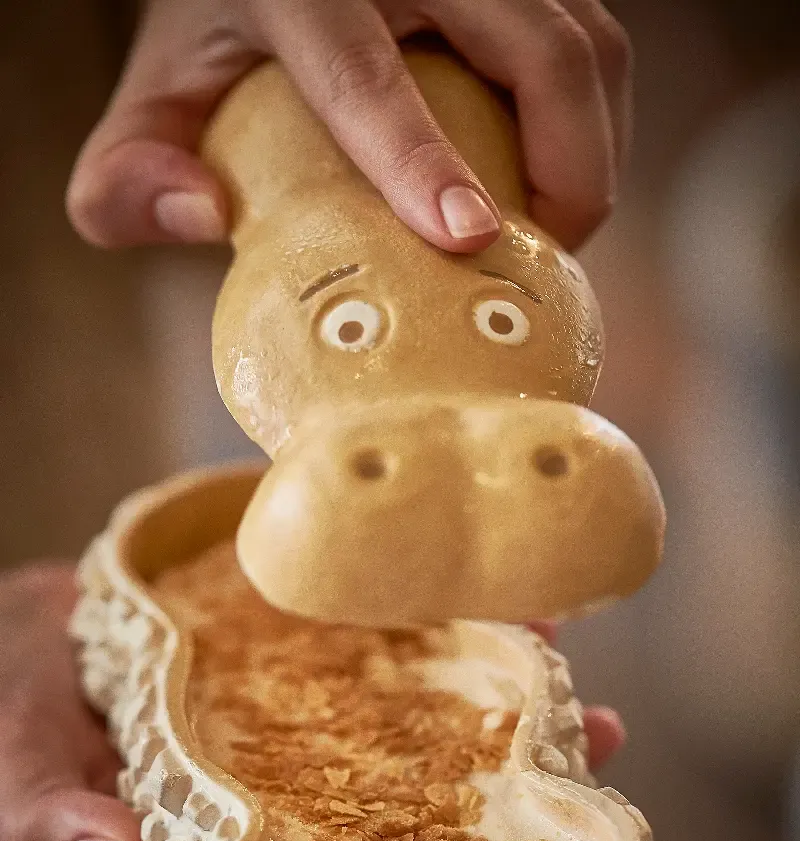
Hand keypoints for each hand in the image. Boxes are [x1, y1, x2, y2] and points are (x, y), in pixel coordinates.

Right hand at [0, 564, 623, 840]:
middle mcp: (284, 794)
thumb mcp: (20, 774)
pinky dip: (448, 632)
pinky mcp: (309, 662)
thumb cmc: (18, 714)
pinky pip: (390, 648)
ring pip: (415, 727)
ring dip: (496, 709)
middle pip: (401, 812)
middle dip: (496, 797)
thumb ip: (56, 824)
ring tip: (579, 698)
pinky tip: (511, 618)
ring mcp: (305, 724)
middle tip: (585, 768)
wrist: (39, 626)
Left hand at [67, 0, 630, 254]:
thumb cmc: (220, 27)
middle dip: (567, 172)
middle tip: (542, 261)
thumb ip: (131, 171)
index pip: (366, 74)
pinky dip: (593, 120)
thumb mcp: (159, 93)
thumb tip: (200, 218)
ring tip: (553, 229)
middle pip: (538, 46)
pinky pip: (597, 39)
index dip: (421, 158)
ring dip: (593, 149)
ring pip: (589, 43)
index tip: (471, 237)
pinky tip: (559, 173)